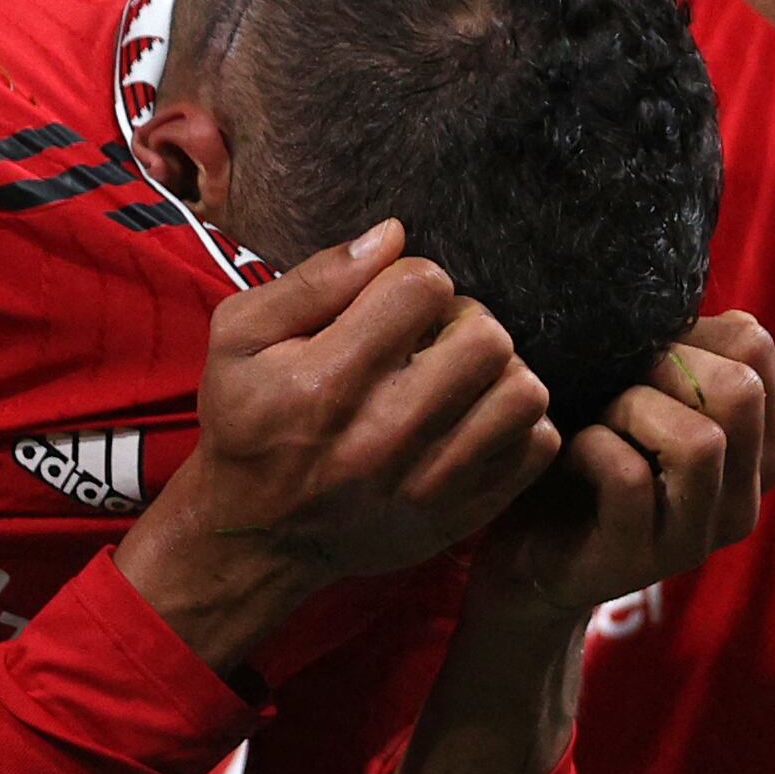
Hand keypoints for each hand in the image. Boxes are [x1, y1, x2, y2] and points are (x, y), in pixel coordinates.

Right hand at [119, 224, 559, 667]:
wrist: (255, 537)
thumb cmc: (246, 424)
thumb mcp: (239, 337)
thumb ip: (314, 280)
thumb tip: (394, 236)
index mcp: (328, 381)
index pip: (424, 288)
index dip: (412, 281)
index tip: (390, 307)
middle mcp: (386, 434)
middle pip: (487, 338)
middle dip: (463, 321)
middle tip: (432, 340)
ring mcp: (431, 483)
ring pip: (523, 393)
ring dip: (497, 372)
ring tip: (459, 379)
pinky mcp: (460, 515)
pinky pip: (535, 446)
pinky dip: (516, 423)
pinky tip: (474, 419)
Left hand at [479, 313, 774, 624]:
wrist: (530, 548)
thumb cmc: (588, 455)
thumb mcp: (643, 395)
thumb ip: (677, 353)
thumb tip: (672, 301)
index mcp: (760, 448)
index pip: (756, 347)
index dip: (689, 330)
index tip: (640, 352)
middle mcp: (746, 497)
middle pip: (742, 390)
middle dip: (666, 366)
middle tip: (616, 381)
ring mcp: (699, 537)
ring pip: (700, 442)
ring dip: (631, 409)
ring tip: (598, 419)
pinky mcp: (642, 560)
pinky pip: (629, 477)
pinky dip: (590, 447)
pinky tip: (572, 455)